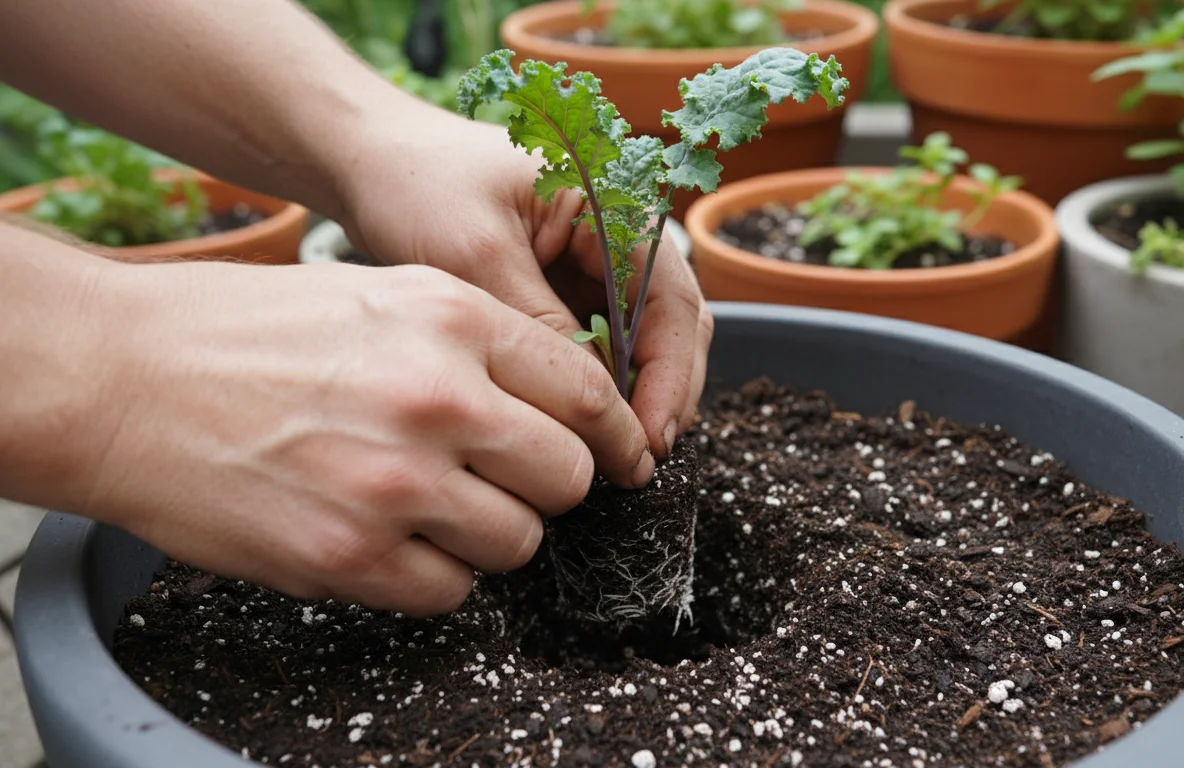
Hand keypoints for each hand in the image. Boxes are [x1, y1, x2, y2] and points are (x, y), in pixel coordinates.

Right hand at [76, 259, 653, 615]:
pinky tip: (393, 539)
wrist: (125, 379)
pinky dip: (436, 575)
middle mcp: (438, 398)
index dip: (613, 434)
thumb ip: (482, 342)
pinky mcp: (349, 556)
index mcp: (454, 320)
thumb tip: (563, 402)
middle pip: (569, 476)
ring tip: (437, 507)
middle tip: (509, 480)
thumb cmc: (251, 330)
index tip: (617, 457)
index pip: (588, 394)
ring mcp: (395, 483)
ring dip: (491, 534)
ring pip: (518, 542)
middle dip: (549, 486)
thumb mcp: (384, 293)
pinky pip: (452, 592)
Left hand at [335, 104, 711, 457]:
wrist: (366, 159)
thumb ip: (542, 327)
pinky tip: (574, 430)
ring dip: (632, 400)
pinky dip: (597, 390)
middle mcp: (623, 233)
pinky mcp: (569, 289)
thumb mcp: (478, 256)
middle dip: (660, 397)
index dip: (669, 378)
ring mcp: (598, 263)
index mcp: (618, 202)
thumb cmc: (418, 186)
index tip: (645, 440)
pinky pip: (603, 348)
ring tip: (607, 457)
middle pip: (673, 328)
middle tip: (631, 464)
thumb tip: (592, 410)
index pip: (673, 302)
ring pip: (645, 345)